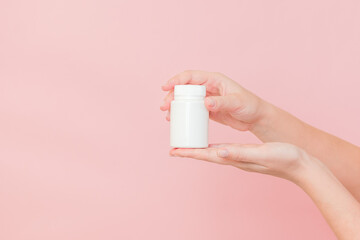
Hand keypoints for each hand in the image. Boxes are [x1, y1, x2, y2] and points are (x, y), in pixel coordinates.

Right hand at [160, 70, 269, 130]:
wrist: (256, 118)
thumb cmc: (250, 106)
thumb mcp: (236, 103)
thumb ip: (221, 102)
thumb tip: (205, 102)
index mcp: (215, 80)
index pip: (191, 76)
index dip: (176, 80)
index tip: (165, 87)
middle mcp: (209, 87)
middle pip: (184, 88)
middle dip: (171, 95)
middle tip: (164, 107)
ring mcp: (207, 99)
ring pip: (186, 99)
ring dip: (175, 105)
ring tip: (167, 115)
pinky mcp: (208, 110)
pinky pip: (191, 109)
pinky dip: (182, 113)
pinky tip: (175, 120)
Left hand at [170, 142, 312, 182]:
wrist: (302, 166)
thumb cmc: (284, 158)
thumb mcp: (261, 153)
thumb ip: (240, 153)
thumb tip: (218, 152)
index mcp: (235, 158)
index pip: (207, 155)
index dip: (190, 153)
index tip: (173, 151)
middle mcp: (235, 159)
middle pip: (206, 155)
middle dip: (190, 152)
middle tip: (175, 149)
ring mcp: (240, 158)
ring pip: (214, 153)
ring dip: (200, 150)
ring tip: (188, 146)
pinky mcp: (247, 155)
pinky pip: (225, 150)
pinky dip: (214, 147)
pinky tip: (214, 145)